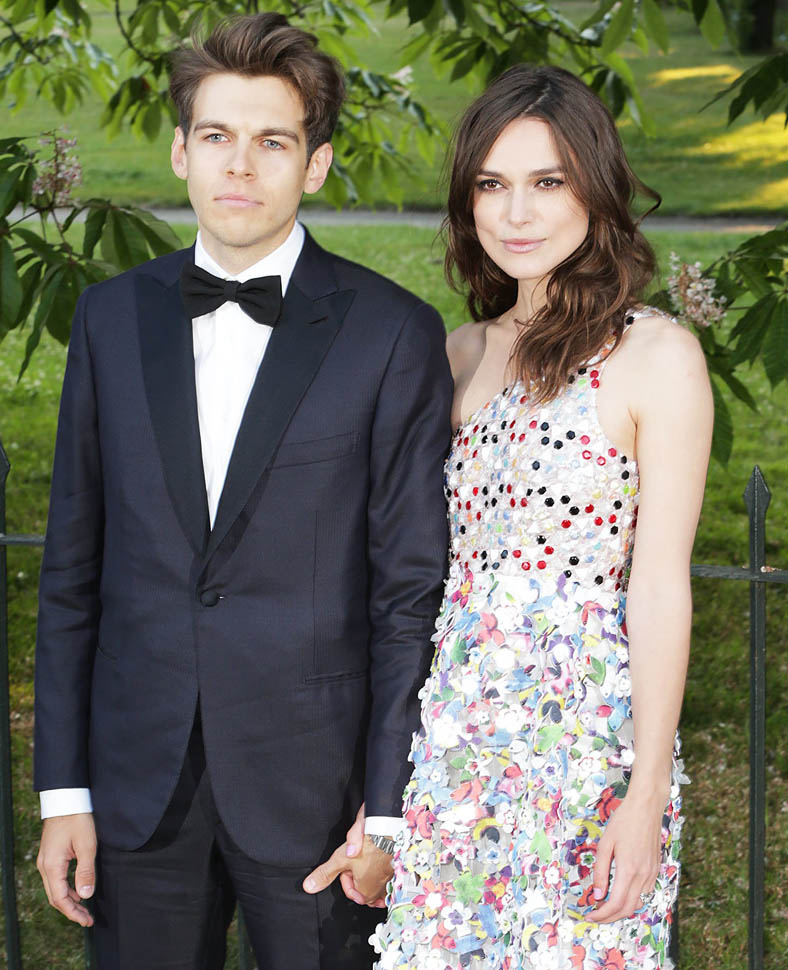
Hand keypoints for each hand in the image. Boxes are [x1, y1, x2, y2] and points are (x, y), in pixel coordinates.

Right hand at [37, 813, 96, 926]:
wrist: (66, 799)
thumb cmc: (77, 819)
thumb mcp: (87, 845)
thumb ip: (86, 872)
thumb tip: (86, 896)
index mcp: (52, 866)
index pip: (61, 899)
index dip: (74, 912)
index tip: (87, 921)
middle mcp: (44, 866)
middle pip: (55, 897)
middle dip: (71, 910)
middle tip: (87, 919)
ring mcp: (45, 861)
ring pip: (55, 889)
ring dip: (69, 900)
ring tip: (85, 908)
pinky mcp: (50, 855)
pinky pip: (55, 879)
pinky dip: (66, 888)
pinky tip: (78, 889)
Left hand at [302, 807, 390, 907]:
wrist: (391, 830)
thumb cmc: (369, 844)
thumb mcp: (340, 859)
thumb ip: (325, 874)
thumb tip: (309, 886)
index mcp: (366, 893)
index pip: (351, 892)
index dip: (345, 877)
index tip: (345, 865)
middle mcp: (380, 891)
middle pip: (364, 890)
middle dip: (357, 878)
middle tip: (355, 863)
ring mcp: (391, 881)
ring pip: (376, 885)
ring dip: (370, 876)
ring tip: (366, 862)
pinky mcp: (398, 871)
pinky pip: (388, 879)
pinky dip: (382, 874)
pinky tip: (379, 864)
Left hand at [589, 791, 662, 922]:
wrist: (646, 807)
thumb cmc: (623, 821)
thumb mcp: (605, 844)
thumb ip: (600, 871)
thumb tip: (597, 895)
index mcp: (629, 870)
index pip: (615, 904)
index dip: (602, 915)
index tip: (590, 917)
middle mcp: (643, 876)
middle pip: (628, 909)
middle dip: (610, 917)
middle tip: (595, 915)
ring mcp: (652, 874)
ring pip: (638, 903)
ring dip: (622, 910)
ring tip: (605, 906)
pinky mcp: (656, 870)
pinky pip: (644, 893)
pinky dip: (632, 899)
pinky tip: (620, 893)